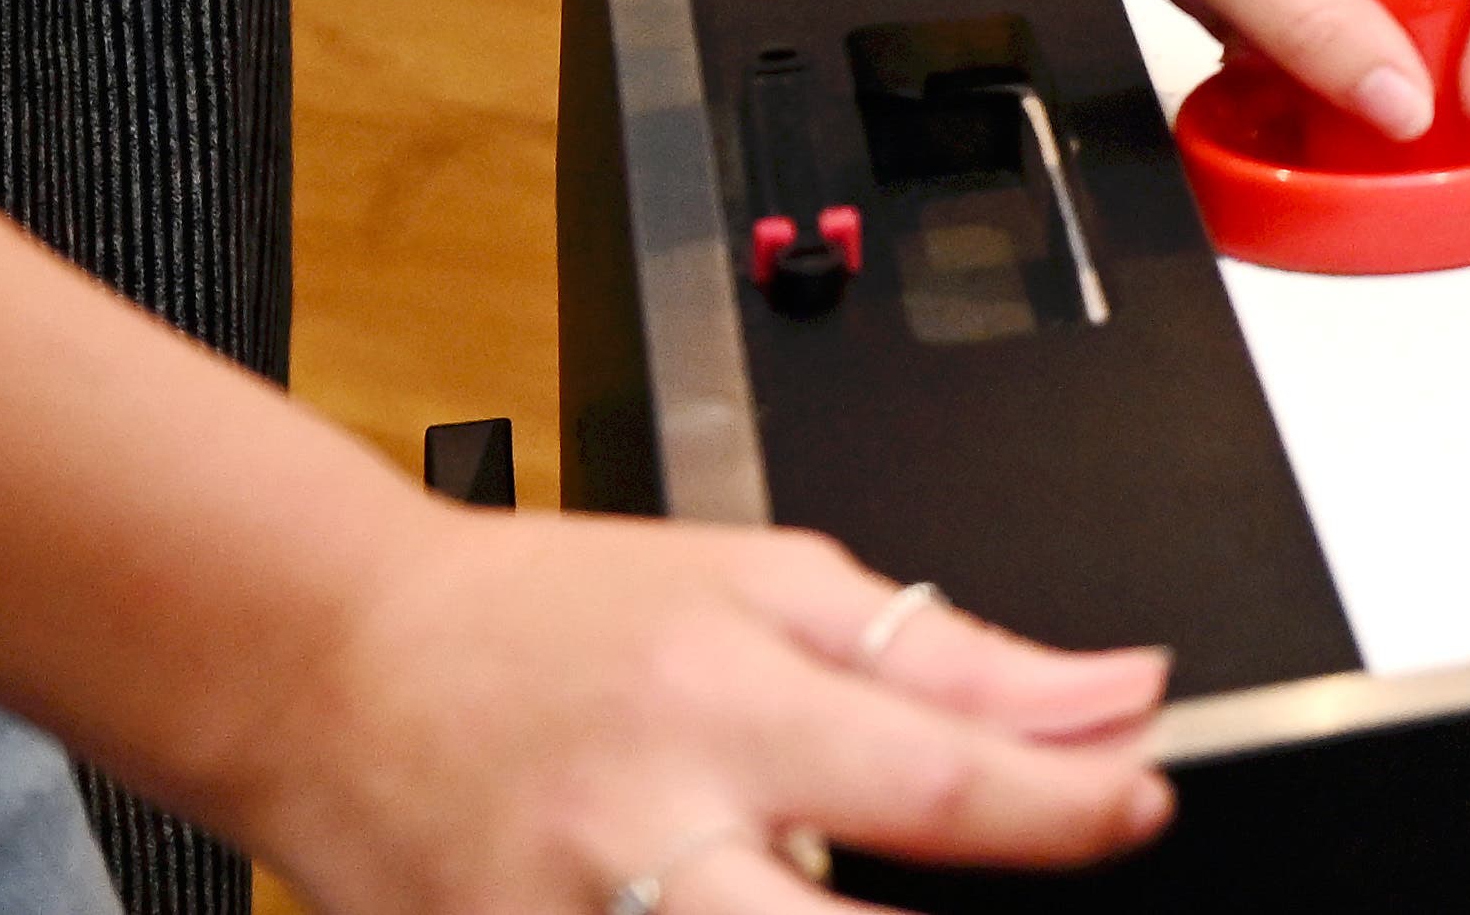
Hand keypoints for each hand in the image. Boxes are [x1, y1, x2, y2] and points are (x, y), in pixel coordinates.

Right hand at [233, 501, 1170, 912]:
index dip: (1068, 810)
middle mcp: (647, 837)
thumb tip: (1118, 697)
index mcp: (727, 707)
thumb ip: (953, 657)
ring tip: (832, 896)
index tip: (1140, 809)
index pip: (938, 780)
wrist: (329, 663)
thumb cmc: (551, 617)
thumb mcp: (767, 585)